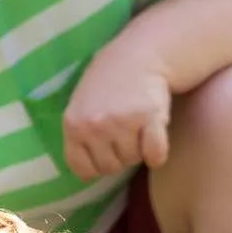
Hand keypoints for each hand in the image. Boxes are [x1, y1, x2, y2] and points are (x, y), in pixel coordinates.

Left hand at [62, 46, 171, 179]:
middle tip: (125, 131)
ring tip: (137, 124)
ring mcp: (122, 122)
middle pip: (110, 167)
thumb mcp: (80, 106)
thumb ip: (79, 136)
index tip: (105, 151)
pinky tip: (155, 132)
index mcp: (73, 124)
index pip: (82, 169)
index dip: (96, 165)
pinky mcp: (150, 118)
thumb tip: (85, 176)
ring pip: (133, 161)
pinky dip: (158, 152)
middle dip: (119, 155)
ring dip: (139, 149)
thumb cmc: (108, 83)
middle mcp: (95, 125)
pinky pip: (155, 155)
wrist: (139, 56)